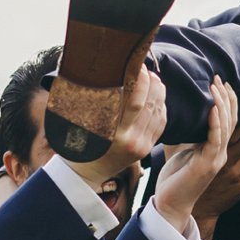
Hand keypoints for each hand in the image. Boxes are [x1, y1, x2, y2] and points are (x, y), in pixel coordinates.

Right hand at [66, 64, 165, 186]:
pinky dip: (161, 105)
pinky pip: (161, 122)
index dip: (139, 80)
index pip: (135, 101)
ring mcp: (142, 146)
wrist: (86, 175)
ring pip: (158, 111)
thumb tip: (99, 72)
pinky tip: (156, 94)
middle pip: (150, 104)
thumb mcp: (82, 123)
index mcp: (114, 134)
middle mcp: (132, 141)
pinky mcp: (147, 148)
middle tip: (146, 68)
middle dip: (151, 82)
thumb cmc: (78, 144)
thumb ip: (93, 101)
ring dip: (158, 91)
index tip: (137, 65)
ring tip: (152, 77)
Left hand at [152, 78, 236, 234]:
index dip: (227, 100)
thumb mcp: (183, 151)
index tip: (222, 82)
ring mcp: (215, 159)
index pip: (228, 120)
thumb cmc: (174, 179)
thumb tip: (182, 115)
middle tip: (221, 78)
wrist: (170, 205)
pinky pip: (214, 139)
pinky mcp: (206, 164)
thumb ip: (188, 135)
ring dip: (222, 104)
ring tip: (217, 86)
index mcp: (216, 150)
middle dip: (229, 97)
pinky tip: (212, 107)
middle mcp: (220, 153)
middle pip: (231, 120)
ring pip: (225, 127)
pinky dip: (214, 122)